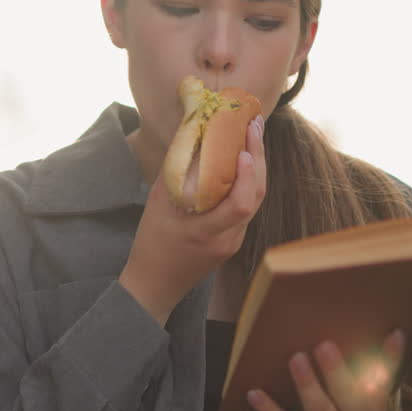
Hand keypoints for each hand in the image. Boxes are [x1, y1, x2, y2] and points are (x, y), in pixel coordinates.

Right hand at [119, 115, 266, 324]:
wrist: (155, 284)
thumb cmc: (151, 243)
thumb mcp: (157, 205)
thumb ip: (176, 172)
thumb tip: (191, 134)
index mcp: (206, 232)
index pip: (240, 205)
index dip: (247, 176)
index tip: (243, 149)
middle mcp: (227, 239)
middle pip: (256, 198)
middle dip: (259, 159)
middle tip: (254, 126)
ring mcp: (233, 242)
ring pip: (255, 202)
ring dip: (257, 168)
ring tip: (253, 136)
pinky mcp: (233, 241)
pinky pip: (247, 208)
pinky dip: (248, 183)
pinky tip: (244, 163)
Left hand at [247, 328, 405, 410]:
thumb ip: (360, 385)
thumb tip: (341, 337)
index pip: (384, 383)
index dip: (390, 360)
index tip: (394, 334)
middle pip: (352, 398)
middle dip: (338, 371)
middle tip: (325, 344)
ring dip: (307, 386)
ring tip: (296, 359)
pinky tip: (254, 393)